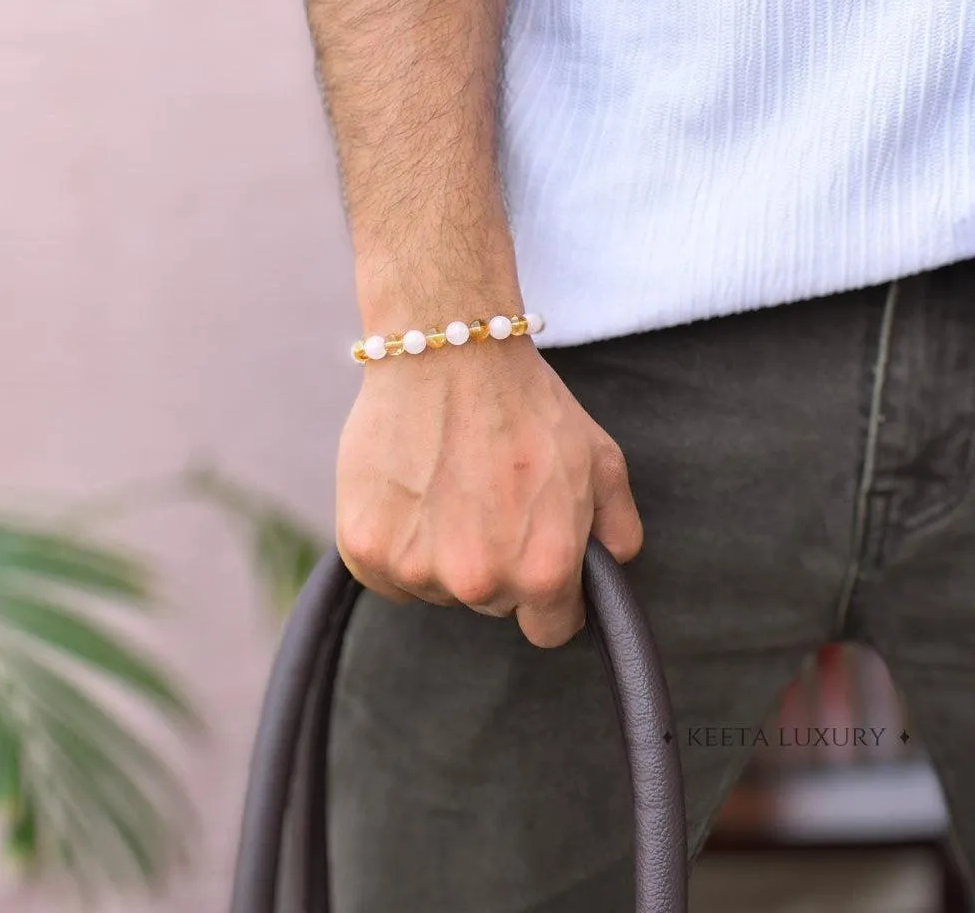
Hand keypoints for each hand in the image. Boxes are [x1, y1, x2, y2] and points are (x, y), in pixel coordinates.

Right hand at [335, 336, 642, 647]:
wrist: (448, 353)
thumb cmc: (527, 404)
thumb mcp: (602, 462)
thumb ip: (618, 531)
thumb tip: (609, 571)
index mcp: (542, 570)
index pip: (550, 629)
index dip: (549, 596)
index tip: (536, 562)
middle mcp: (478, 581)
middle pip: (492, 604)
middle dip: (497, 564)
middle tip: (488, 501)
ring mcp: (416, 568)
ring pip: (437, 588)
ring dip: (443, 553)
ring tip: (447, 486)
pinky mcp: (364, 549)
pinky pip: (388, 575)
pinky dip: (397, 545)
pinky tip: (412, 493)